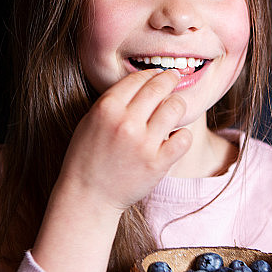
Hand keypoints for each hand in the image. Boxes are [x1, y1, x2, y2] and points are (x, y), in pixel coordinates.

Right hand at [54, 68, 192, 211]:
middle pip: (159, 87)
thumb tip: (143, 83)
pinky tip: (175, 137)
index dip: (151, 74)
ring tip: (174, 110)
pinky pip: (184, 137)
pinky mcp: (158, 163)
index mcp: (106, 109)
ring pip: (176, 107)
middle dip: (170, 79)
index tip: (158, 74)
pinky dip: (182, 135)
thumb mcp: (91, 121)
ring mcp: (143, 144)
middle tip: (175, 77)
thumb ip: (114, 102)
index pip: (138, 78)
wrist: (87, 197)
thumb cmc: (87, 158)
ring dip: (177, 105)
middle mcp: (126, 123)